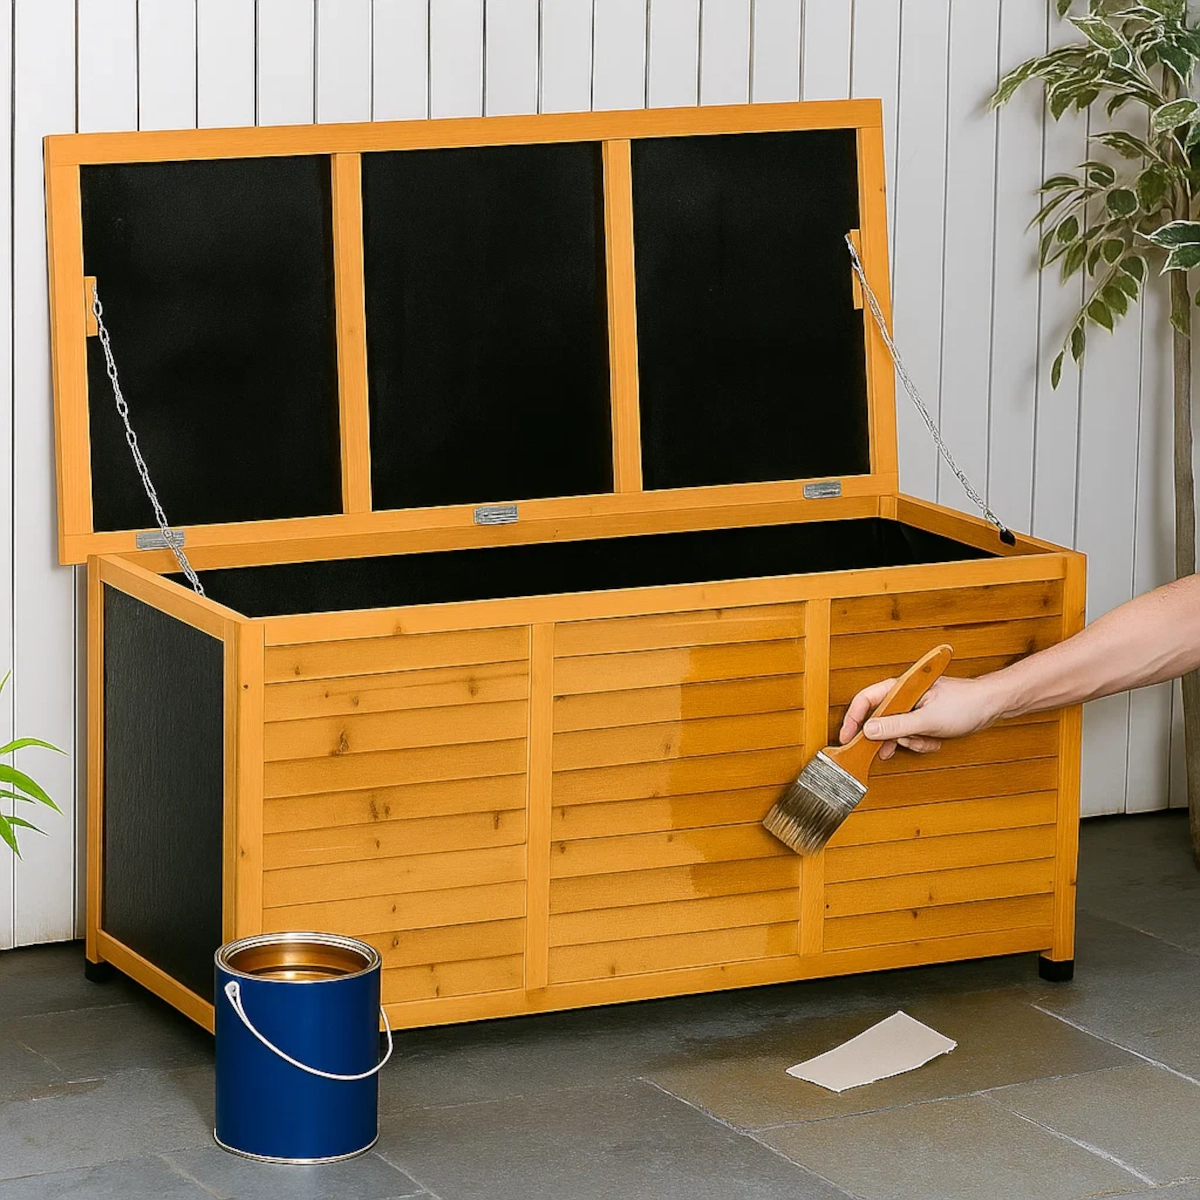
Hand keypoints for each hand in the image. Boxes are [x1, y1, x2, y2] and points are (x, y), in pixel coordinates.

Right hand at [838, 674, 1004, 760]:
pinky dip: (921, 741)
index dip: (853, 719)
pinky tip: (934, 740)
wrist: (992, 705)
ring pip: (896, 730)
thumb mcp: (928, 719)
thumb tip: (869, 730)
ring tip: (924, 740)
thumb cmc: (966, 704)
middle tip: (886, 751)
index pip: (866, 700)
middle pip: (879, 718)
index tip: (846, 738)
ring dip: (909, 741)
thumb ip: (896, 725)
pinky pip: (911, 734)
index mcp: (901, 688)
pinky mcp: (924, 717)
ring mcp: (914, 707)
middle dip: (887, 737)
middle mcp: (905, 696)